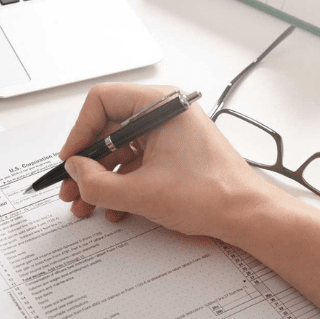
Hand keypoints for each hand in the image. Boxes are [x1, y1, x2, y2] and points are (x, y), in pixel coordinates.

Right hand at [58, 83, 291, 240]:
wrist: (249, 217)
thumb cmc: (212, 194)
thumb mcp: (141, 192)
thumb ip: (97, 183)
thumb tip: (75, 172)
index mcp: (159, 105)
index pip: (101, 101)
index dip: (80, 131)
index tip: (71, 159)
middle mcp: (163, 114)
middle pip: (108, 129)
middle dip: (87, 163)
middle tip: (71, 188)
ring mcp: (168, 134)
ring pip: (119, 150)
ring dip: (100, 179)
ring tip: (87, 205)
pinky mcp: (173, 154)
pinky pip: (136, 163)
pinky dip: (121, 185)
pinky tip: (113, 209)